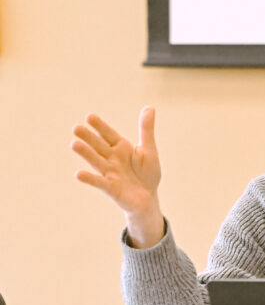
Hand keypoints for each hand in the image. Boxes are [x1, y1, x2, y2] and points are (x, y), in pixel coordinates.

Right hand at [71, 107, 164, 247]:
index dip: (100, 126)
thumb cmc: (147, 173)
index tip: (90, 116)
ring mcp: (110, 173)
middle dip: (88, 137)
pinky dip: (90, 179)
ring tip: (74, 144)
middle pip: (99, 146)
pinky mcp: (111, 188)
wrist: (148, 197)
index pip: (108, 134)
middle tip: (76, 128)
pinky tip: (79, 174)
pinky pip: (99, 182)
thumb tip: (149, 107)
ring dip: (86, 154)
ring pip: (96, 161)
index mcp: (121, 147)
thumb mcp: (149, 150)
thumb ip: (146, 130)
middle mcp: (112, 158)